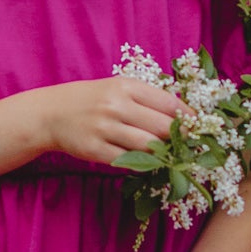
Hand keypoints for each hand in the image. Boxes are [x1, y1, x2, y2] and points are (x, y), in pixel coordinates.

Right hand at [35, 75, 181, 169]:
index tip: (199, 126)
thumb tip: (183, 114)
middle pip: (162, 126)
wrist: (51, 113)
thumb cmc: (92, 100)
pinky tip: (146, 163)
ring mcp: (104, 128)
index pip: (168, 103)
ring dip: (163, 153)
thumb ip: (146, 98)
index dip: (188, 117)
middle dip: (180, 138)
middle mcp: (116, 106)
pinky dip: (141, 165)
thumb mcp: (118, 88)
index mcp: (126, 86)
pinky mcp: (95, 150)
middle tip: (189, 145)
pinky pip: (127, 162)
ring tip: (171, 155)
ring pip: (147, 146)